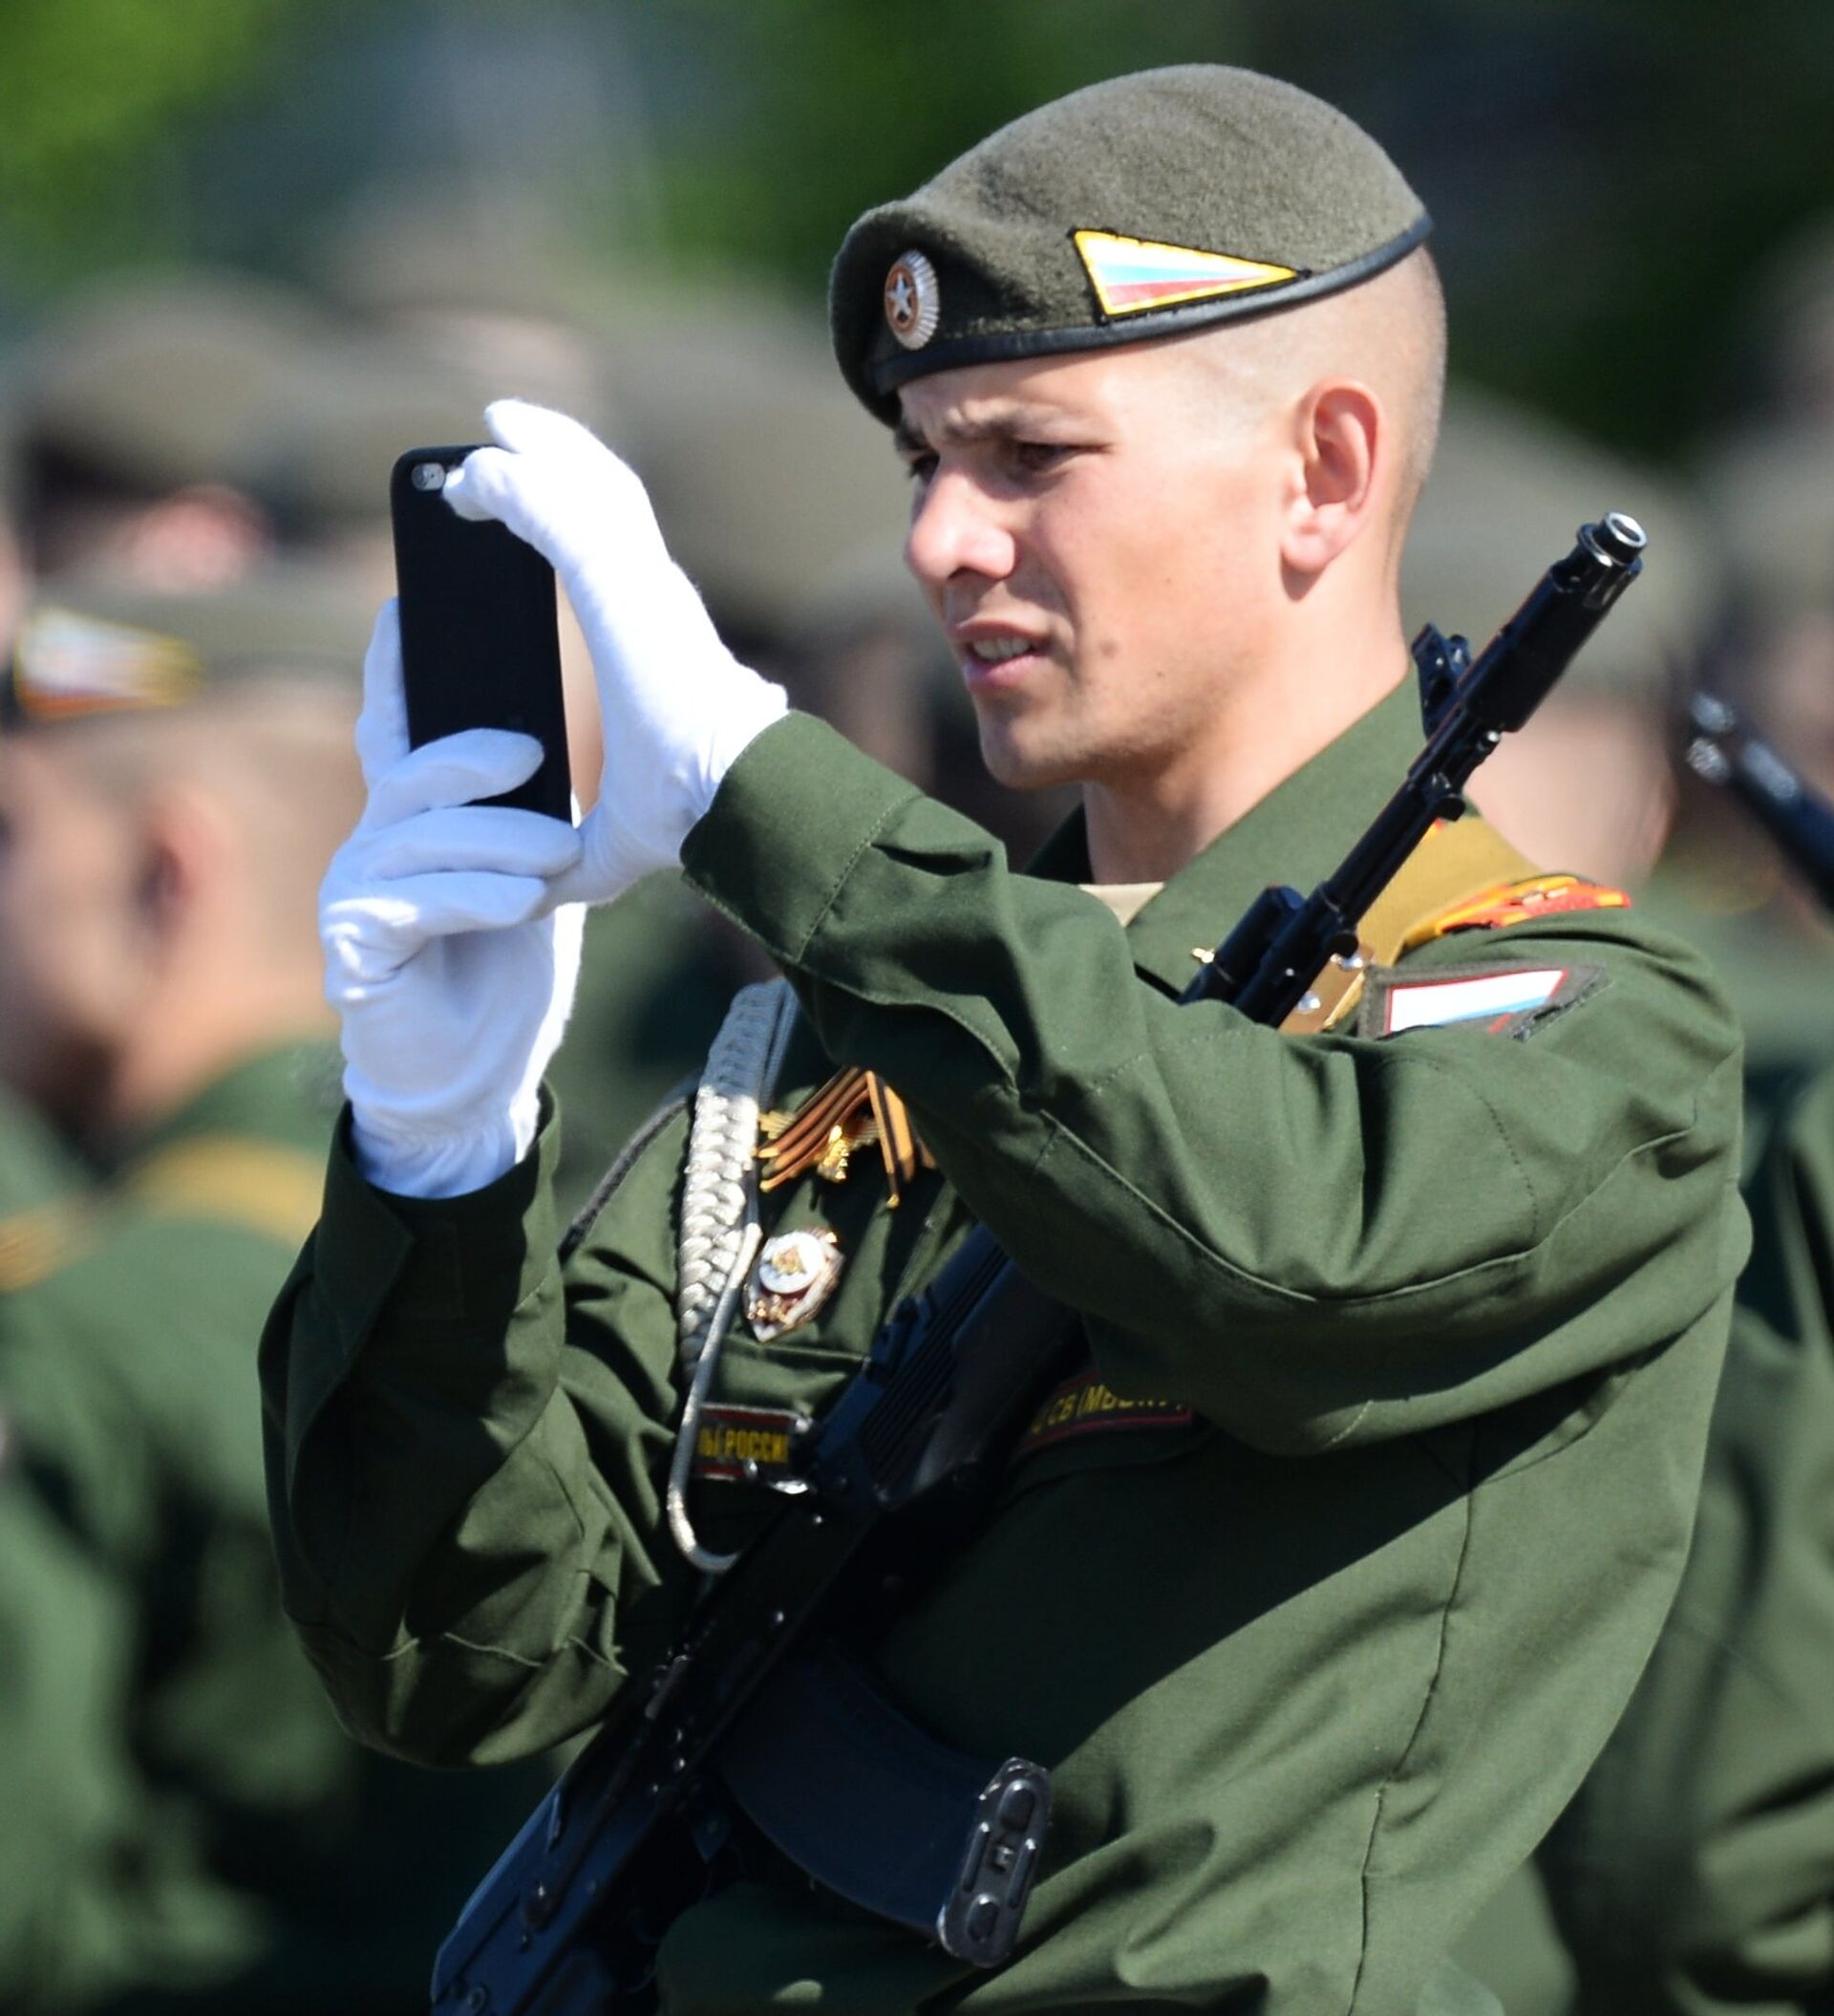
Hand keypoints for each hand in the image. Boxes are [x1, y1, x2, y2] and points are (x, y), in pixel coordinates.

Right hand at [320, 604, 585, 1197]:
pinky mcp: (354, 948)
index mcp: (414, 821)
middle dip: (474, 758)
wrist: (480, 1079)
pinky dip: (473, 898)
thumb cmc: (507, 973)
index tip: (408, 606)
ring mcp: (354, 894)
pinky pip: (411, 903)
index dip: (395, 670)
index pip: (397, 729)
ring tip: (557, 859)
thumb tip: (543, 745)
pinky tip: (519, 904)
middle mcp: (374, 845)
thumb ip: (525, 815)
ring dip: (497, 844)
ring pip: (420, 837)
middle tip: (537, 751)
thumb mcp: (530, 876)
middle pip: (411, 773)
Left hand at [443, 400, 786, 906]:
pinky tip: (474, 474)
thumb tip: (537, 880)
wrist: (729, 802)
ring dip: (535, 451)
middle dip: (557, 459)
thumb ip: (571, 844)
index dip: (578, 515)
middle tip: (504, 437)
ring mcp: (641, 581)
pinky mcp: (615, 582)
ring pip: (585, 484)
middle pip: (605, 497)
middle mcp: (657, 595)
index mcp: (660, 637)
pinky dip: (513, 483)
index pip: (619, 554)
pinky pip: (552, 511)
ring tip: (491, 427)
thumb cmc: (693, 816)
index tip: (533, 502)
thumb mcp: (610, 836)